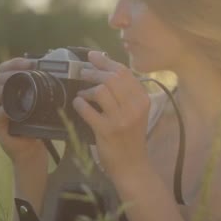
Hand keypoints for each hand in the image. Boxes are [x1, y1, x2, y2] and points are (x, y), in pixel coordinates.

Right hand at [0, 57, 45, 163]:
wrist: (29, 149)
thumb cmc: (32, 126)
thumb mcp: (34, 103)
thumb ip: (34, 88)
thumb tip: (46, 71)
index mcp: (1, 89)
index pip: (3, 69)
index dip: (15, 63)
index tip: (31, 63)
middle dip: (15, 73)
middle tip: (30, 72)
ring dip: (11, 87)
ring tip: (26, 85)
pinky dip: (8, 108)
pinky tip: (17, 107)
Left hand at [73, 51, 151, 178]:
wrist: (132, 165)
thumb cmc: (130, 136)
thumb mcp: (135, 112)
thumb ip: (124, 92)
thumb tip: (105, 68)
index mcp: (142, 99)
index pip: (124, 72)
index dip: (106, 61)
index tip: (92, 56)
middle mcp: (134, 107)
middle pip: (112, 78)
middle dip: (93, 72)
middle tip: (82, 72)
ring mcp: (121, 119)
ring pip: (101, 90)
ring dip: (86, 89)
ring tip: (82, 93)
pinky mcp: (107, 131)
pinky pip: (88, 110)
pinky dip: (80, 104)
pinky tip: (78, 104)